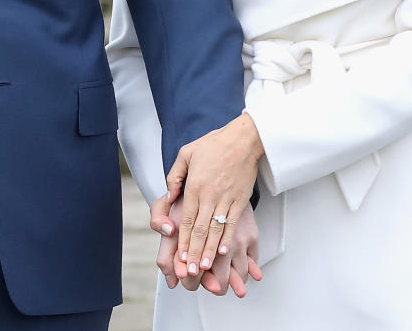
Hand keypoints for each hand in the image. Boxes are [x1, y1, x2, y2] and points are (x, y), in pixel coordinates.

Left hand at [155, 113, 262, 280]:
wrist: (242, 139)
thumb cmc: (214, 144)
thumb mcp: (185, 153)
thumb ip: (174, 176)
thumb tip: (169, 196)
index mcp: (195, 186)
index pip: (187, 219)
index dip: (184, 241)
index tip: (180, 257)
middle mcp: (210, 195)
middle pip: (200, 230)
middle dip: (195, 253)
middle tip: (191, 271)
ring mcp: (226, 199)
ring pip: (216, 230)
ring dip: (210, 250)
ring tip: (205, 268)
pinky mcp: (240, 200)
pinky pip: (233, 223)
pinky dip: (228, 238)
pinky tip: (224, 251)